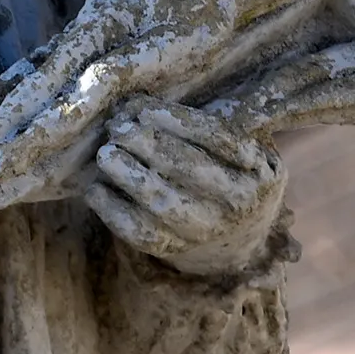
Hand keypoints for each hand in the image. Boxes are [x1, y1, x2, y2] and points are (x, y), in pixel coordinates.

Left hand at [81, 105, 285, 278]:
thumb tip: (136, 104)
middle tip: (118, 128)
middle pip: (191, 168)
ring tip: (106, 154)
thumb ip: (202, 127)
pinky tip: (96, 189)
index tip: (143, 108)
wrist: (235, 241)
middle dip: (150, 144)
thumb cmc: (228, 176)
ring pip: (165, 204)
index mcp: (258, 169)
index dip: (178, 120)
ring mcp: (207, 230)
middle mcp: (238, 202)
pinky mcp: (175, 248)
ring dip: (130, 176)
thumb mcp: (239, 150)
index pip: (218, 137)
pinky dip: (114, 211)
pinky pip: (141, 233)